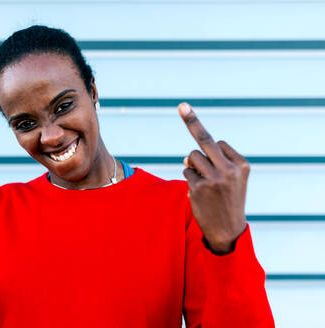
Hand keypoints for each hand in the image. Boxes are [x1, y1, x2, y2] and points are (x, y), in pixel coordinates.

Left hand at [178, 103, 248, 253]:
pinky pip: (186, 172)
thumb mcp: (231, 179)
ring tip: (204, 183)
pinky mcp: (198, 188)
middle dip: (192, 121)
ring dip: (192, 166)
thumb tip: (187, 158)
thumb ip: (212, 163)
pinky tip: (200, 193)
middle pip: (205, 140)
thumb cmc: (229, 199)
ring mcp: (214, 179)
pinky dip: (190, 179)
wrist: (228, 230)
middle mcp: (229, 170)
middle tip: (182, 105)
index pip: (217, 143)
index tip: (198, 125)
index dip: (211, 150)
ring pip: (191, 157)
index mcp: (241, 165)